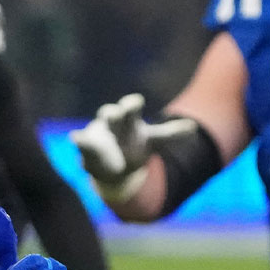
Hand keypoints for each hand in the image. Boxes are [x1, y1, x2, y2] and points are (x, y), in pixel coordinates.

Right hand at [70, 93, 197, 203]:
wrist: (114, 167)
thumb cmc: (134, 146)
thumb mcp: (154, 141)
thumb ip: (171, 133)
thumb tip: (194, 127)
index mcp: (129, 119)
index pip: (131, 106)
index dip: (132, 104)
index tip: (136, 103)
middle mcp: (111, 123)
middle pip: (110, 113)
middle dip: (113, 114)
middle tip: (114, 114)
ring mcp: (97, 135)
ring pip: (94, 131)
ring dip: (94, 134)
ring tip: (87, 137)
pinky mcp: (85, 147)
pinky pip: (81, 143)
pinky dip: (78, 141)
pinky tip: (75, 140)